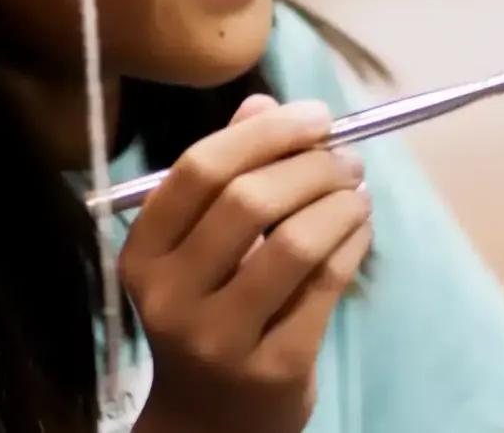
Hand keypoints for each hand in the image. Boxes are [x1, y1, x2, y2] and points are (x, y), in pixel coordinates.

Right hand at [121, 95, 371, 432]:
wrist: (209, 424)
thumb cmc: (206, 316)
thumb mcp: (197, 251)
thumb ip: (224, 176)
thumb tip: (264, 103)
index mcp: (143, 256)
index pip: (198, 171)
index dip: (264, 133)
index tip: (314, 116)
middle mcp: (171, 297)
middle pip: (248, 201)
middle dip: (311, 165)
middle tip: (345, 156)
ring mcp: (221, 337)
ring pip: (295, 242)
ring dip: (340, 202)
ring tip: (357, 190)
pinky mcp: (274, 366)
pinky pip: (326, 284)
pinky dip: (354, 241)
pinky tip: (360, 226)